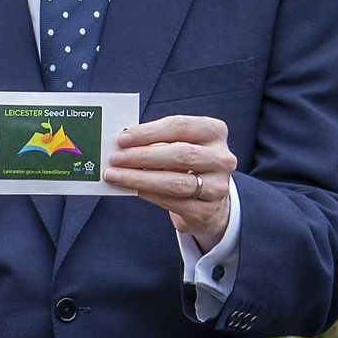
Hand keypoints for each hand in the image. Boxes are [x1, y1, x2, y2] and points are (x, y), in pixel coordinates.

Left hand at [102, 114, 236, 247]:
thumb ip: (157, 142)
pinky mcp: (207, 210)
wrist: (209, 200)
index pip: (180, 127)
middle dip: (142, 156)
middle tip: (116, 158)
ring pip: (175, 182)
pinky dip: (148, 194)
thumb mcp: (180, 146)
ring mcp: (217, 186)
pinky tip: (132, 189)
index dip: (149, 132)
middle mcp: (222, 158)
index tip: (123, 138)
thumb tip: (123, 145)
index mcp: (215, 132)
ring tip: (115, 175)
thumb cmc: (187, 166)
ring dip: (139, 178)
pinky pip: (172, 202)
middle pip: (180, 154)